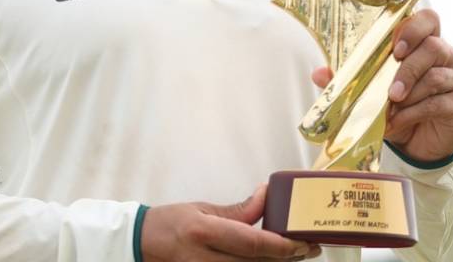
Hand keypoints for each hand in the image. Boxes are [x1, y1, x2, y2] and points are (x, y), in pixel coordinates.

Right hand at [140, 184, 321, 261]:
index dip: (284, 246)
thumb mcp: (203, 209)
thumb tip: (267, 197)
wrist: (141, 245)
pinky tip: (271, 260)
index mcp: (204, 232)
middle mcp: (206, 258)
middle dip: (289, 257)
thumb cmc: (170, 223)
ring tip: (296, 254)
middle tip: (311, 248)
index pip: (253, 244)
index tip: (304, 242)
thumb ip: (239, 210)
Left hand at [310, 8, 452, 163]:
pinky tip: (397, 121)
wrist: (420, 141)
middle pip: (434, 47)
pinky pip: (437, 103)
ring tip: (389, 106)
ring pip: (436, 76)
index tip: (396, 46)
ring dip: (409, 92)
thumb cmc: (398, 104)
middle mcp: (446, 55)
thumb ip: (348, 78)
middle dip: (408, 68)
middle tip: (389, 89)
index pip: (429, 19)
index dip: (413, 27)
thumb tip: (318, 73)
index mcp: (425, 41)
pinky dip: (413, 113)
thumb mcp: (371, 89)